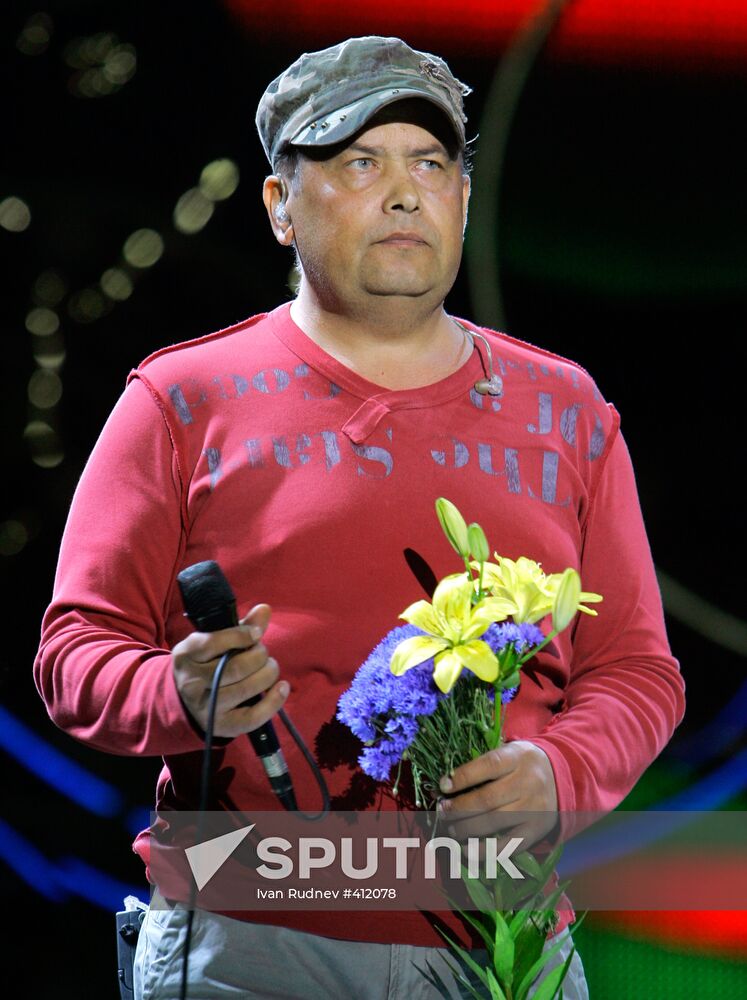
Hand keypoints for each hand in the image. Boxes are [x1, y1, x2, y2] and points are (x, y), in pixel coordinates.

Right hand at [172, 604, 288, 738]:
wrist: (187, 700)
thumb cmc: (207, 662)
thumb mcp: (215, 640)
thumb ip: (241, 625)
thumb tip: (265, 609)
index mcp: (186, 654)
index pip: (213, 642)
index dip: (241, 635)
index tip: (256, 634)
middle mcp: (192, 682)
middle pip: (236, 667)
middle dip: (259, 656)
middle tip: (263, 653)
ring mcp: (206, 707)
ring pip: (246, 689)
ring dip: (268, 674)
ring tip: (270, 667)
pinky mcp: (223, 726)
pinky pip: (252, 717)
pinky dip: (274, 701)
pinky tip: (282, 687)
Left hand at [437, 740, 557, 848]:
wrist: (562, 776)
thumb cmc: (523, 763)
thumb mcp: (509, 751)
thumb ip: (483, 763)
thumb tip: (446, 784)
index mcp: (518, 757)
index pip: (488, 766)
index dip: (462, 777)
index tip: (442, 786)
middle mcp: (528, 782)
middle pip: (487, 799)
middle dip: (459, 808)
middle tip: (442, 811)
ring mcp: (534, 809)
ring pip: (494, 822)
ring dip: (466, 829)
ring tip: (450, 829)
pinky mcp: (536, 831)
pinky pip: (508, 846)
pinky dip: (483, 851)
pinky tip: (465, 850)